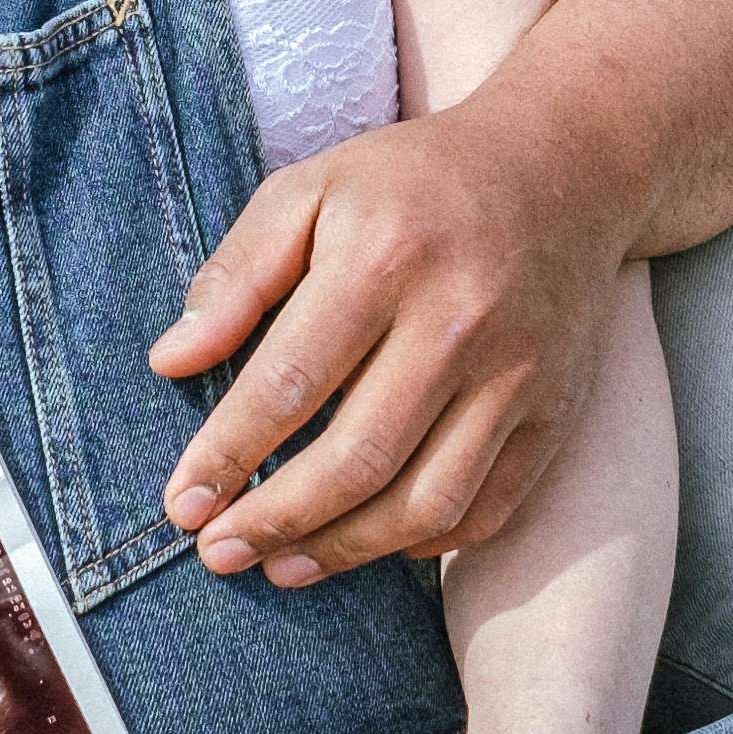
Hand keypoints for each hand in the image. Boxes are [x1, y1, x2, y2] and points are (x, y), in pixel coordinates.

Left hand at [149, 89, 627, 581]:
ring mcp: (516, 375)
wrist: (561, 168)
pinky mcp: (553, 413)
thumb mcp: (310, 190)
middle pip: (358, 459)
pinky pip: (486, 509)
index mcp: (384, 258)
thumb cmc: (410, 184)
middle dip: (276, 520)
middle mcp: (457, 322)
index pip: (289, 382)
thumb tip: (171, 362)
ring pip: (425, 502)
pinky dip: (421, 543)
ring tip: (282, 565)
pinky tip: (367, 543)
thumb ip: (237, 274)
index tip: (183, 503)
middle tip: (217, 552)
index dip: (227, 454)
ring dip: (344, 551)